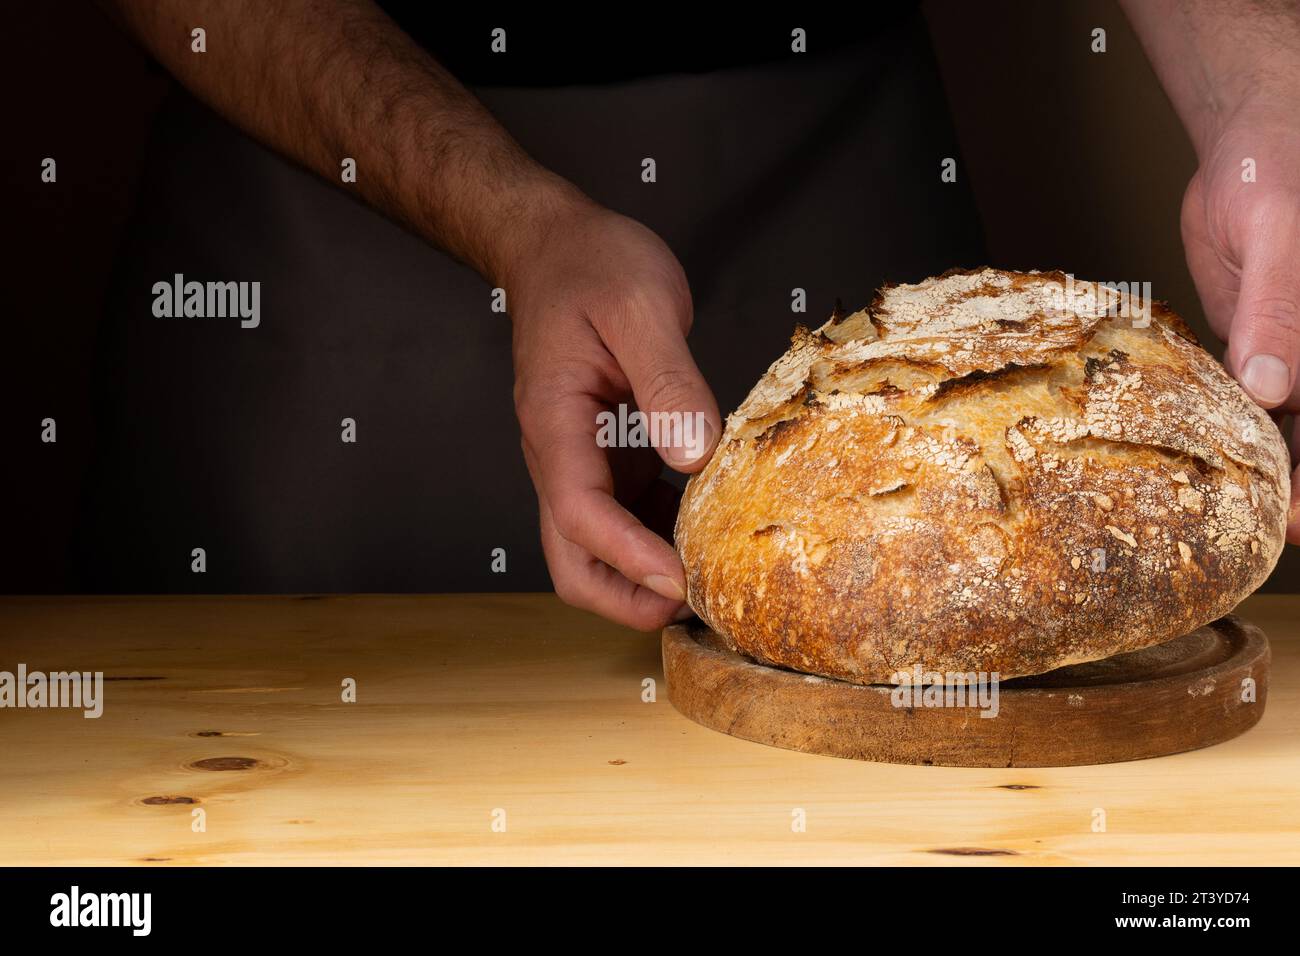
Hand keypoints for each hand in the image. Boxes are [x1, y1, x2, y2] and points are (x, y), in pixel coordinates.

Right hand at [503, 200, 720, 628]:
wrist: (558, 245)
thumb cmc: (590, 265)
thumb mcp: (639, 306)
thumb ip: (668, 380)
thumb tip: (695, 454)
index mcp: (555, 423)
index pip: (580, 516)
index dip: (630, 558)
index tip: (683, 580)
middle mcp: (559, 455)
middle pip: (573, 560)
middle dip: (628, 597)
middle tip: (696, 602)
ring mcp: (583, 460)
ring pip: (599, 549)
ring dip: (648, 575)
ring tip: (714, 577)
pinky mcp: (609, 454)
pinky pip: (628, 516)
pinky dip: (663, 535)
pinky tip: (709, 527)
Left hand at [1181, 93, 1299, 542]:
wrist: (1244, 146)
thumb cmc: (1277, 172)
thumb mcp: (1280, 238)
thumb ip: (1278, 310)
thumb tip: (1275, 388)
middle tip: (1280, 532)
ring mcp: (1291, 348)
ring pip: (1290, 420)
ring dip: (1273, 466)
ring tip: (1253, 517)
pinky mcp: (1255, 341)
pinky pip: (1251, 392)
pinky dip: (1239, 426)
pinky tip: (1219, 461)